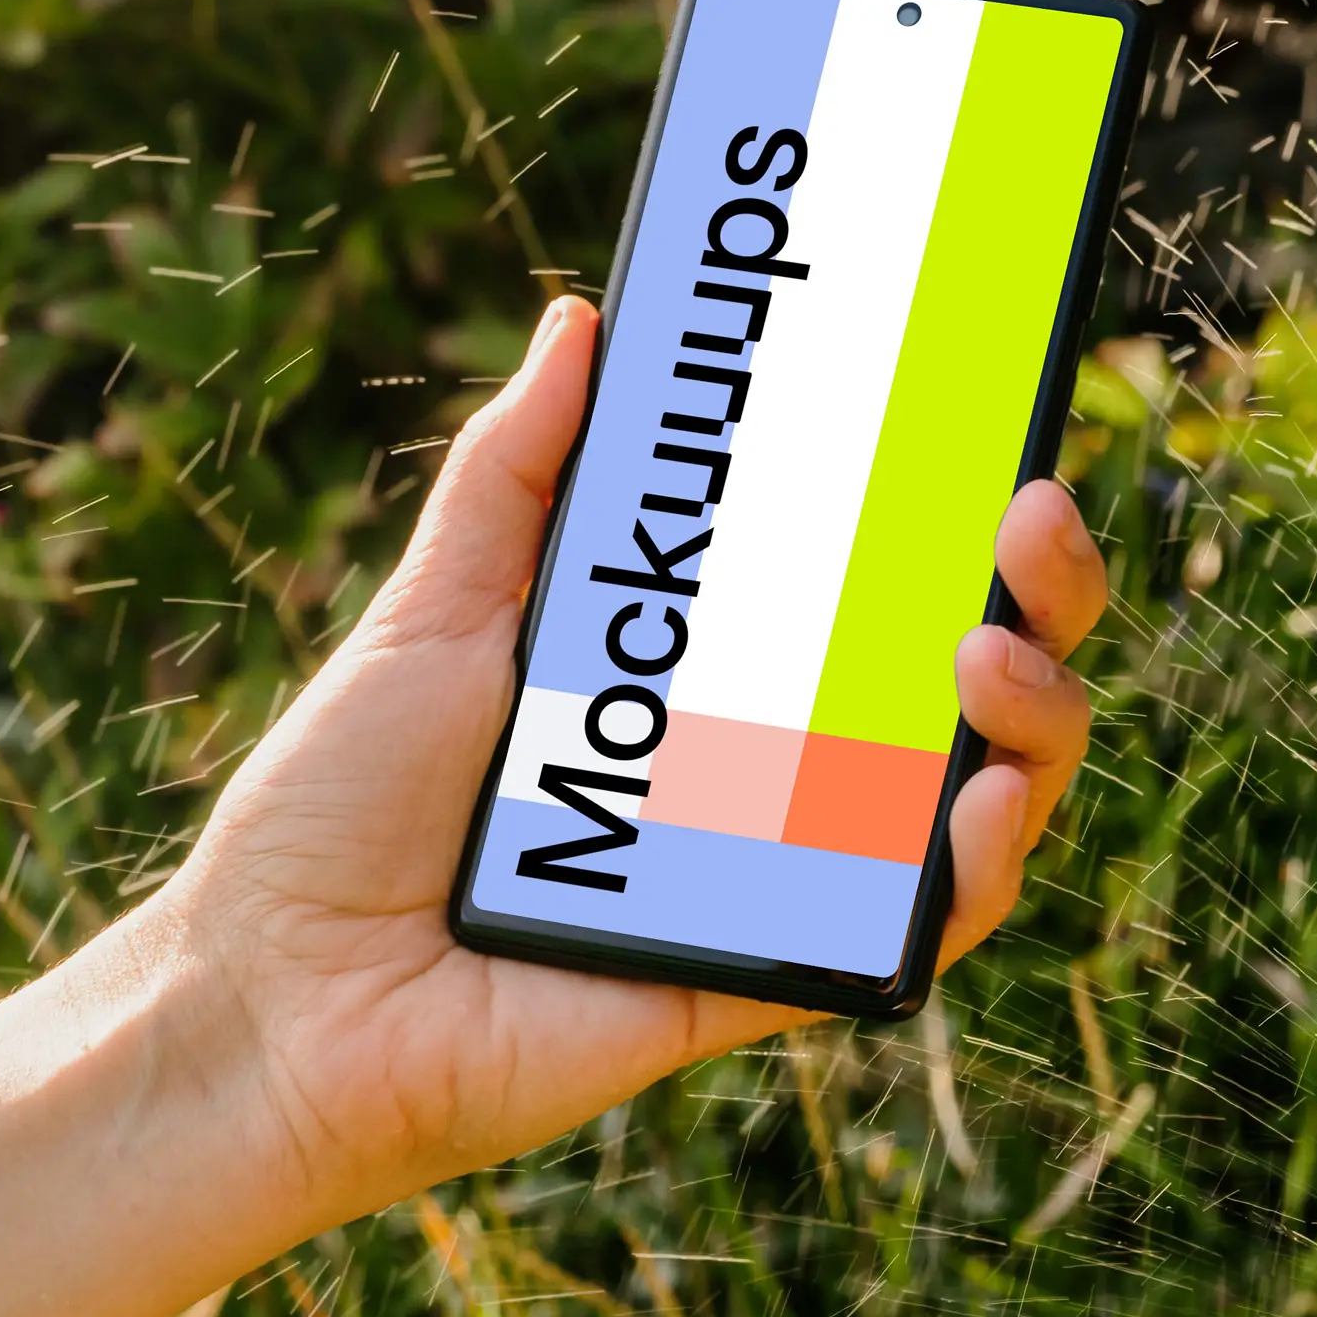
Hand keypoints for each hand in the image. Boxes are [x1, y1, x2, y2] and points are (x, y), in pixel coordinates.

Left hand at [0, 296, 1107, 1316]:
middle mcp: (772, 770)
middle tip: (1028, 513)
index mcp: (710, 674)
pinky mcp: (767, 978)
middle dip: (1046, 590)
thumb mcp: (433, 615)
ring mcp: (782, 875)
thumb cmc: (334, 816)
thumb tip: (584, 320)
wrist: (271, 996)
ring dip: (1035, 717)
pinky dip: (969, 870)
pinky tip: (974, 804)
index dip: (963, 510)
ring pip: (983, 801)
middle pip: (973, 680)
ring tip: (985, 654)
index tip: (997, 423)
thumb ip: (519, 480)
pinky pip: (911, 934)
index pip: (878, 580)